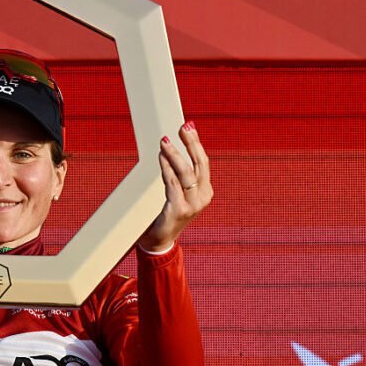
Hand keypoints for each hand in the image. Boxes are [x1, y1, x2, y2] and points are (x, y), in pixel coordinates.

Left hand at [138, 121, 212, 251]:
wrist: (159, 240)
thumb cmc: (166, 213)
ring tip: (164, 141)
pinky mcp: (179, 209)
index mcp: (206, 191)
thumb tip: (171, 148)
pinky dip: (166, 168)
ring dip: (175, 154)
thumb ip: (179, 175)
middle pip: (199, 164)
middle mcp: (203, 197)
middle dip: (191, 143)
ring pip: (186, 172)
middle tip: (182, 126)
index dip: (196, 143)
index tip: (189, 126)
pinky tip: (160, 158)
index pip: (203, 162)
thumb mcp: (178, 193)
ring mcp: (193, 205)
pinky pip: (172, 183)